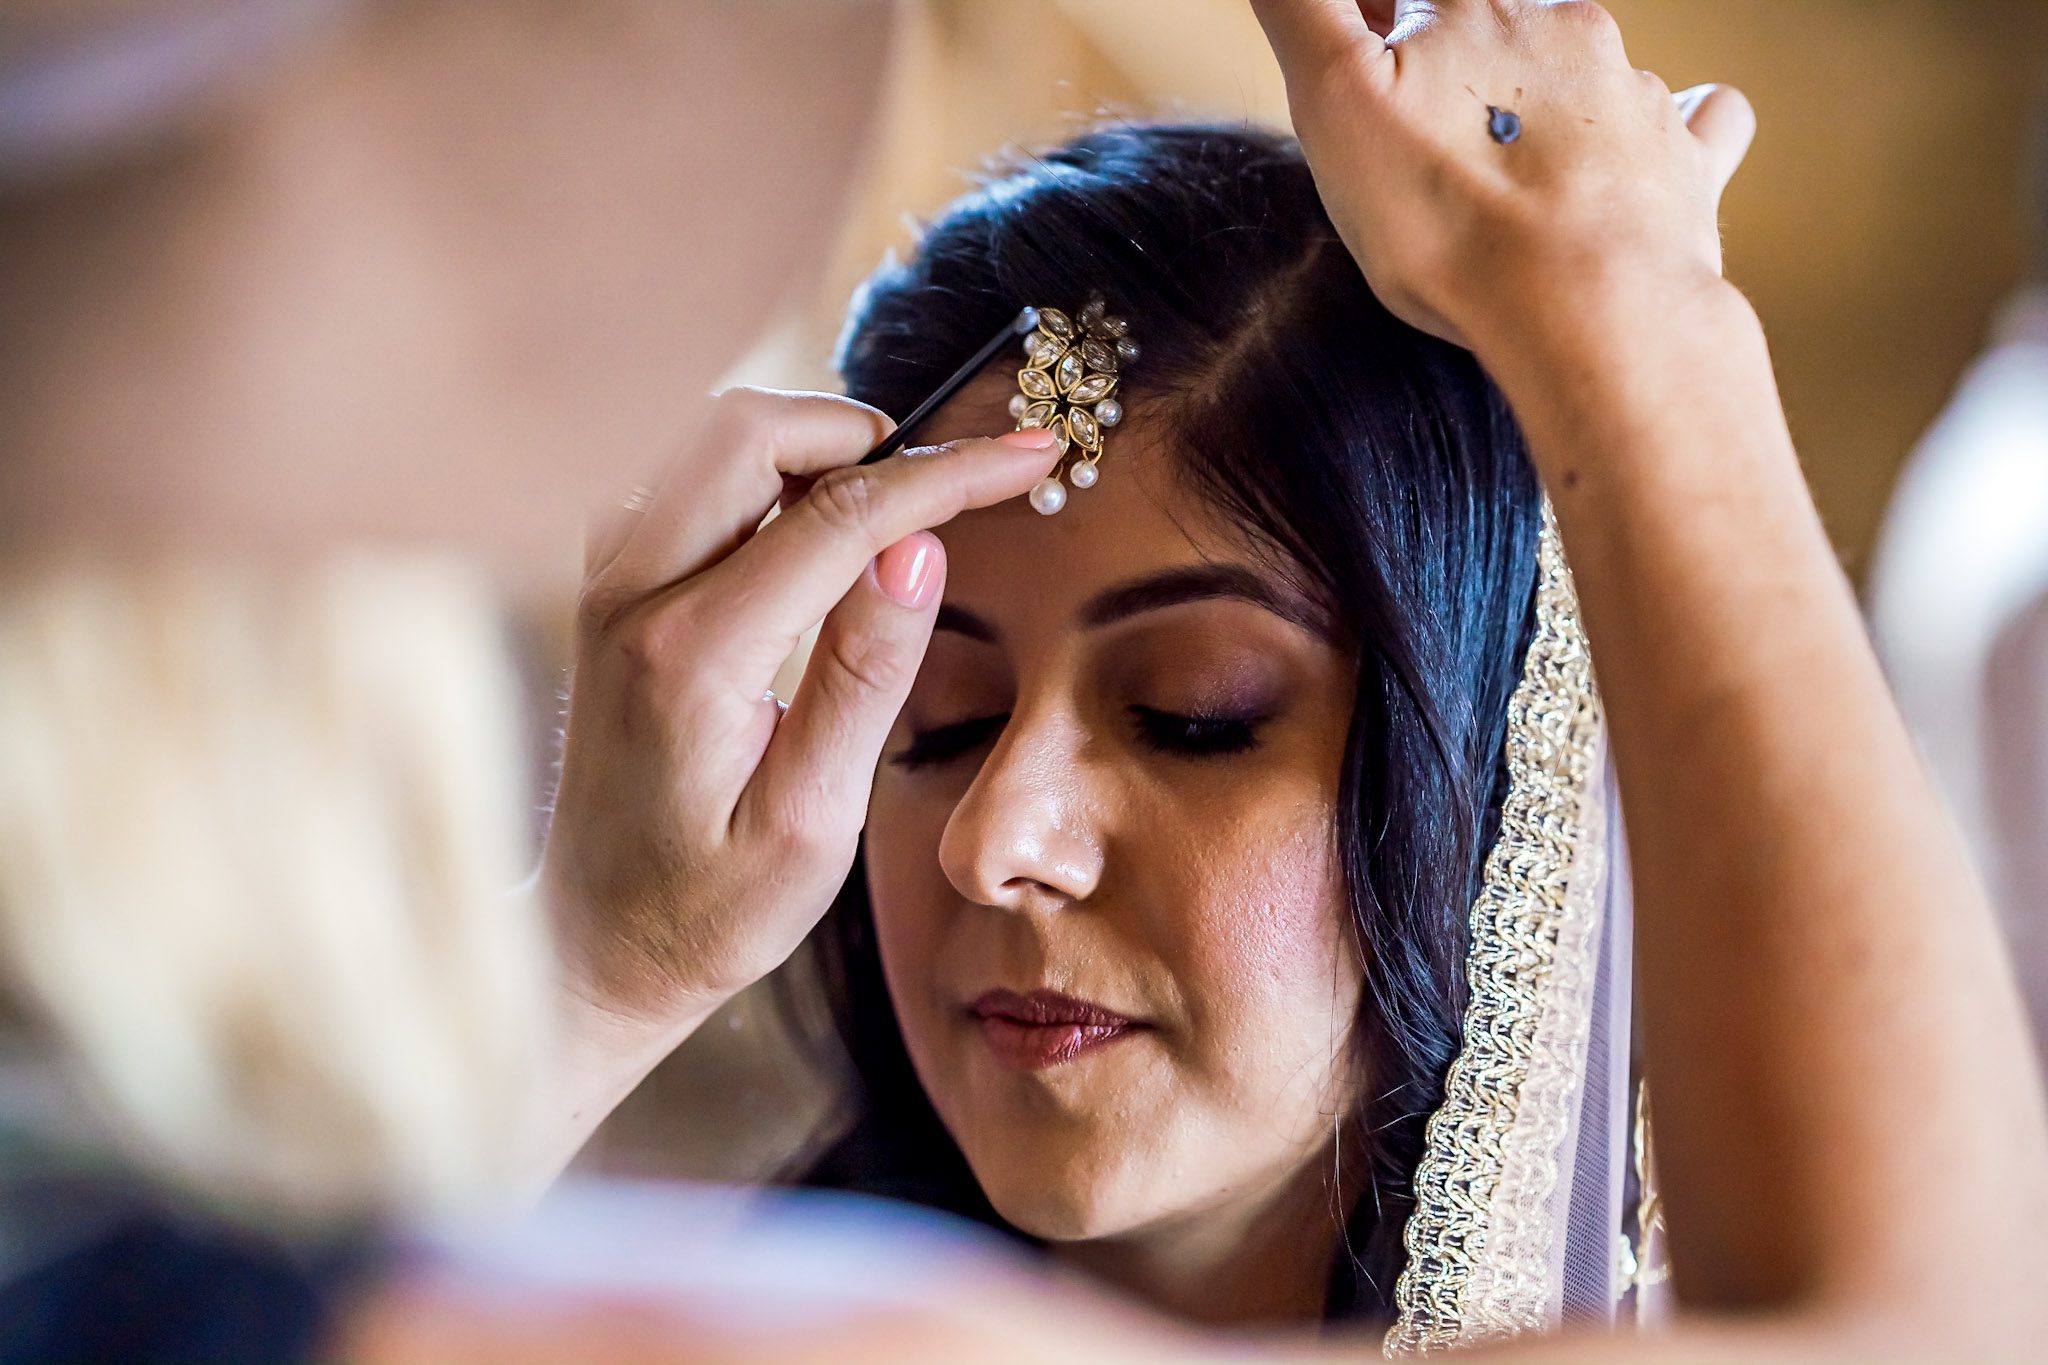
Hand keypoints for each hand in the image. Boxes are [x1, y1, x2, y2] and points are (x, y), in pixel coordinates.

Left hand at [543, 389, 1061, 1024]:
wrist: (592, 945)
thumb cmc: (709, 908)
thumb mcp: (812, 822)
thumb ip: (864, 676)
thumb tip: (919, 549)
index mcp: (694, 657)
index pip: (839, 516)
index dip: (948, 475)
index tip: (1027, 453)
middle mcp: (631, 598)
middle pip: (744, 427)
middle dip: (858, 433)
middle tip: (931, 492)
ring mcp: (604, 586)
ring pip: (702, 438)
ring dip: (800, 449)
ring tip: (872, 521)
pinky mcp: (603, 591)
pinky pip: (676, 477)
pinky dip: (752, 476)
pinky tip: (799, 540)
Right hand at [1250, 0, 1756, 350]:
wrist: (1586, 307)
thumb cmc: (1450, 217)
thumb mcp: (1333, 101)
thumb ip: (1304, 11)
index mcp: (1475, 9)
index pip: (1414, 4)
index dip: (1383, 33)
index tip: (1368, 75)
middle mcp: (1561, 29)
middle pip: (1495, 24)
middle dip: (1457, 64)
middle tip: (1422, 137)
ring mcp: (1632, 92)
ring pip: (1582, 62)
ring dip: (1540, 96)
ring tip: (1503, 171)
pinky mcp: (1681, 160)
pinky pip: (1691, 119)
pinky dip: (1673, 125)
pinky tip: (1645, 152)